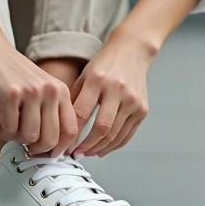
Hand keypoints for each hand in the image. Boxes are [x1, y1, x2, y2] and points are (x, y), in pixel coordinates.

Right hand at [0, 30, 79, 157]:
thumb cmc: (12, 73)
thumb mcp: (41, 89)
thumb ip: (50, 112)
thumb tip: (52, 148)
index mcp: (61, 90)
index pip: (71, 130)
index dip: (60, 148)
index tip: (49, 154)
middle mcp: (50, 90)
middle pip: (51, 139)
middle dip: (35, 148)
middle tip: (23, 140)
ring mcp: (31, 92)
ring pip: (30, 137)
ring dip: (16, 138)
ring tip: (10, 126)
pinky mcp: (9, 94)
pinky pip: (10, 129)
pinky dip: (3, 131)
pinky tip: (0, 122)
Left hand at [68, 35, 153, 156]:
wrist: (132, 52)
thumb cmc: (104, 65)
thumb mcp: (84, 76)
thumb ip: (74, 101)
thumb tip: (62, 130)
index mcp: (98, 80)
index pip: (81, 114)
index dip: (71, 134)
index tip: (63, 144)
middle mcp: (118, 89)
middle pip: (101, 128)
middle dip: (85, 146)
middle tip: (75, 153)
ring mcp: (133, 100)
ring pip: (115, 135)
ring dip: (98, 149)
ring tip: (86, 153)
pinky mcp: (142, 109)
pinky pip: (127, 135)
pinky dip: (113, 146)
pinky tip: (102, 149)